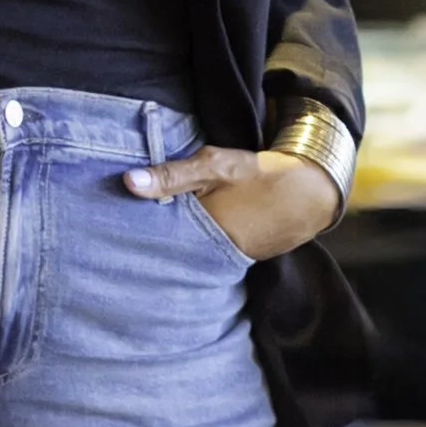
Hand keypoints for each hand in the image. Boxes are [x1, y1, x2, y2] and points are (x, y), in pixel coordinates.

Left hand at [123, 139, 342, 259]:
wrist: (312, 193)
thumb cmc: (260, 174)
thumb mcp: (216, 166)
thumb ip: (172, 175)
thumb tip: (128, 182)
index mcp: (204, 230)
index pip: (156, 234)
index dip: (136, 226)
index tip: (113, 217)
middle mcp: (212, 254)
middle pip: (169, 249)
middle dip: (150, 238)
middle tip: (123, 226)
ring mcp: (226, 260)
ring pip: (186, 254)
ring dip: (171, 242)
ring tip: (147, 232)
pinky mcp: (237, 260)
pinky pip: (204, 256)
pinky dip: (193, 245)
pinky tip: (183, 234)